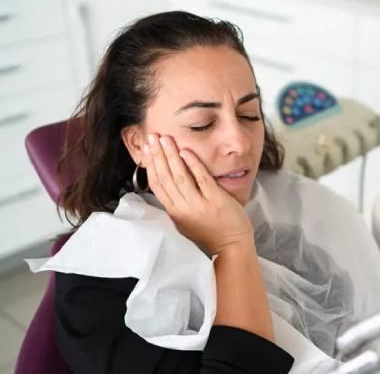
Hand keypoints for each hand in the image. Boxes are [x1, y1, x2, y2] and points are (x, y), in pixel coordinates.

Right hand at [142, 133, 253, 254]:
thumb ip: (175, 202)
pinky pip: (202, 179)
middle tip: (152, 137)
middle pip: (165, 177)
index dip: (150, 165)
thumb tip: (165, 180)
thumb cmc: (209, 230)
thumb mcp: (184, 220)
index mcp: (174, 212)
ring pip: (180, 176)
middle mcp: (183, 208)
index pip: (156, 185)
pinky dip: (193, 164)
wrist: (231, 244)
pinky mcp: (215, 200)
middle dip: (157, 155)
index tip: (146, 148)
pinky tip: (186, 151)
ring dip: (171, 155)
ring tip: (165, 139)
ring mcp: (199, 204)